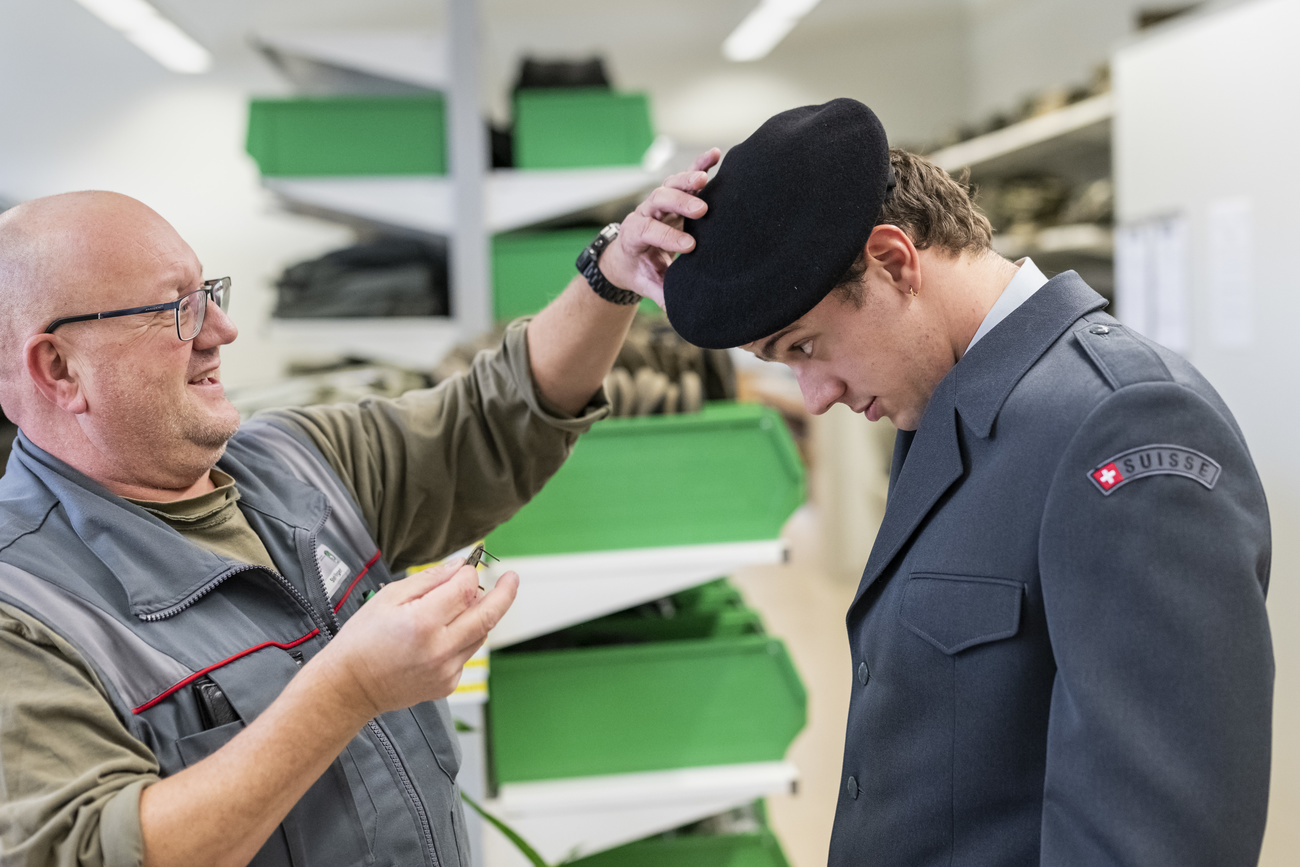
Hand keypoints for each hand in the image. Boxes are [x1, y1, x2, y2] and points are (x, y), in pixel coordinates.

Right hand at [309, 559, 518, 720]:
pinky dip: (463, 638)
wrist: (350, 687)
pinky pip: (467, 653)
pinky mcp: (448, 684)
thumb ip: (429, 580)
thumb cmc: (362, 641)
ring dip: (480, 615)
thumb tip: (459, 567)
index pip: (466, 588)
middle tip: (512, 578)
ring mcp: (447, 670)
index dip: (468, 574)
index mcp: (423, 623)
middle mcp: (441, 648)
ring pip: (481, 634)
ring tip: (466, 604)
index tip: (465, 568)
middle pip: (488, 614)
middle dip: (504, 593)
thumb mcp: (388, 598)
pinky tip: (442, 635)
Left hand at [599, 147, 721, 307]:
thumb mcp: (647, 285)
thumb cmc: (640, 270)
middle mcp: (644, 213)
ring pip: (670, 185)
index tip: (690, 246)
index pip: (648, 231)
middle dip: (679, 203)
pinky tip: (715, 154)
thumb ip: (661, 294)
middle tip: (701, 210)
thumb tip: (677, 311)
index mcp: (634, 236)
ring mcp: (659, 202)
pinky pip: (685, 175)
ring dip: (688, 180)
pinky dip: (699, 164)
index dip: (667, 236)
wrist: (628, 255)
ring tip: (706, 178)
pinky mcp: (674, 194)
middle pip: (658, 200)